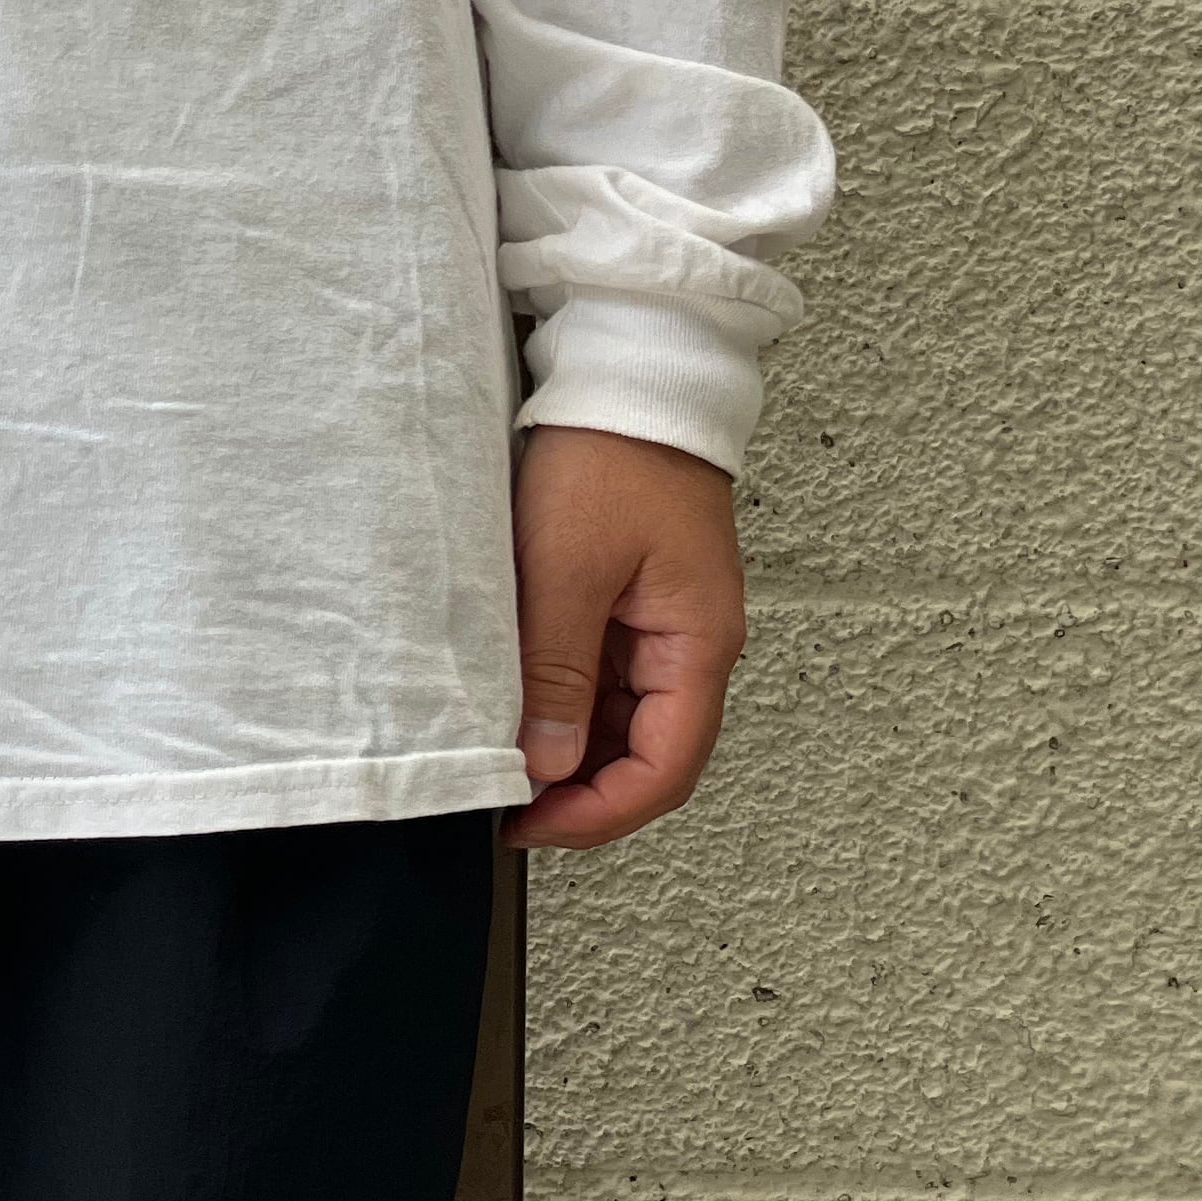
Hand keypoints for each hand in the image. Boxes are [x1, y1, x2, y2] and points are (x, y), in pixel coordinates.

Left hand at [503, 424, 745, 852]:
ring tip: (504, 760)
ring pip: (624, 720)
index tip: (531, 825)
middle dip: (583, 793)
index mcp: (698, 645)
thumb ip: (557, 673)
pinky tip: (518, 707)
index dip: (600, 814)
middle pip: (649, 755)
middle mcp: (692, 645)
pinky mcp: (633, 601)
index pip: (664, 770)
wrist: (629, 375)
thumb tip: (548, 764)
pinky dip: (566, 703)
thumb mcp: (567, 569)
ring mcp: (663, 625)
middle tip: (508, 806)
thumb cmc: (611, 454)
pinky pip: (605, 677)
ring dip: (571, 750)